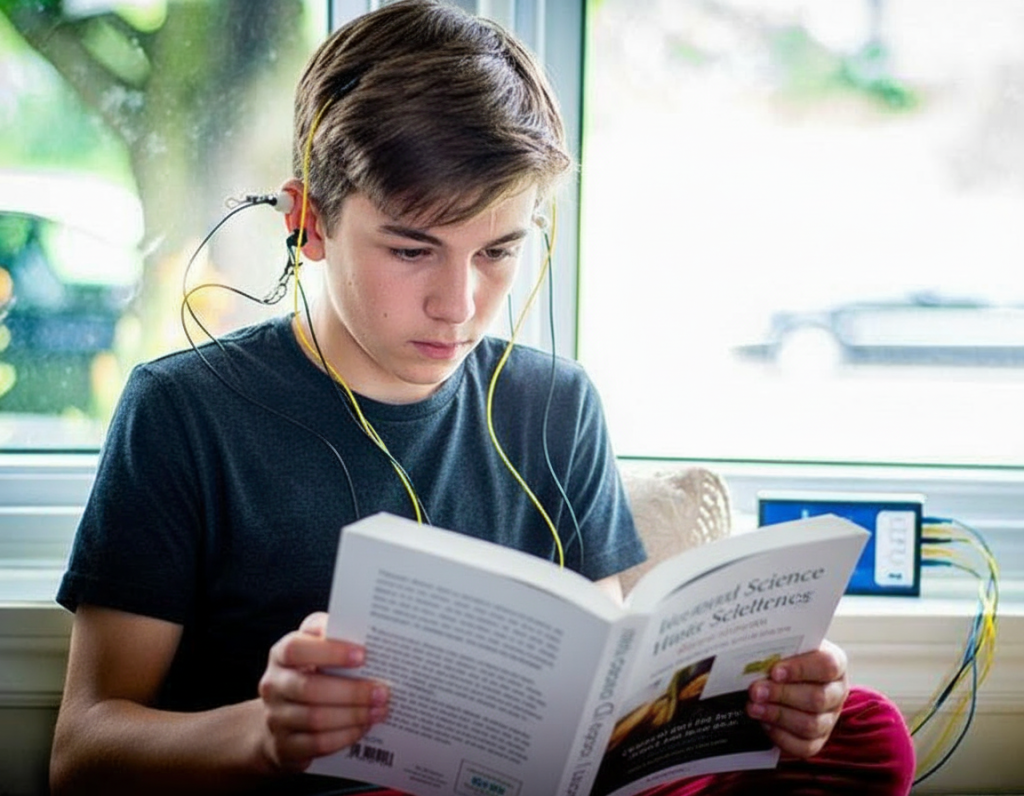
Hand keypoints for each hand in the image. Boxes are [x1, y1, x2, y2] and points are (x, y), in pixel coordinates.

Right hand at [256, 612, 388, 772]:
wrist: (282, 720)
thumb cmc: (309, 674)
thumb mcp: (315, 649)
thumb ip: (333, 636)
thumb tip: (367, 632)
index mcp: (281, 655)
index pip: (296, 649)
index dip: (330, 652)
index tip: (362, 655)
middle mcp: (274, 685)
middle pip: (309, 689)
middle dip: (352, 691)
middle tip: (382, 691)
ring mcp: (275, 718)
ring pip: (315, 719)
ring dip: (353, 715)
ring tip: (380, 710)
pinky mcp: (285, 746)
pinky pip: (318, 744)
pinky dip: (345, 736)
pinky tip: (364, 727)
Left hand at [746, 639, 848, 758]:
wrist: (787, 678)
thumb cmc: (786, 657)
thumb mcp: (786, 647)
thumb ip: (777, 649)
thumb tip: (753, 652)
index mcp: (835, 663)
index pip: (826, 665)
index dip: (800, 669)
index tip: (774, 671)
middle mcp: (836, 692)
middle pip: (817, 698)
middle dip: (782, 695)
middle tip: (755, 691)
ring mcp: (830, 718)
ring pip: (811, 724)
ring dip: (778, 716)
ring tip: (754, 707)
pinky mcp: (818, 739)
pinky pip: (804, 746)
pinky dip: (781, 736)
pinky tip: (764, 724)